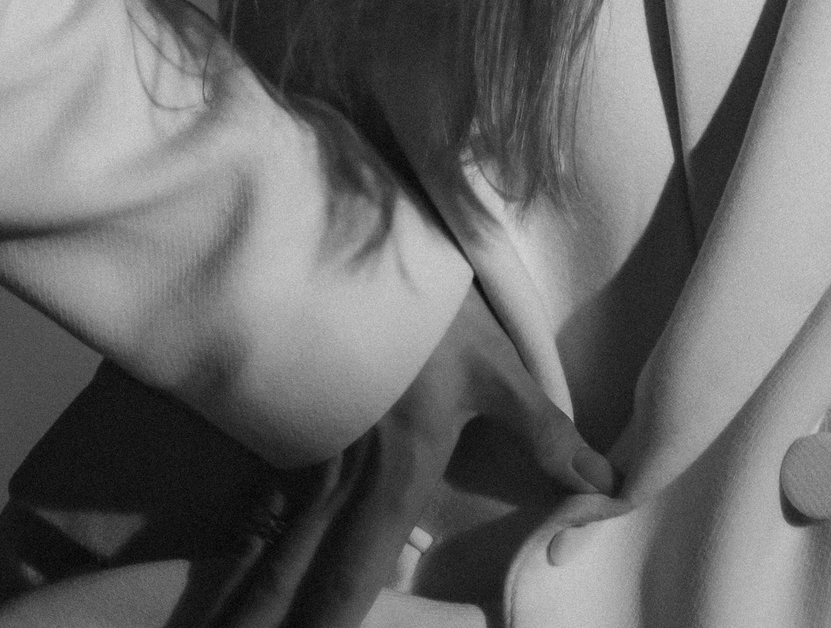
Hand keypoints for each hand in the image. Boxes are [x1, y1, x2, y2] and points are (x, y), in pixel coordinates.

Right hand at [203, 282, 613, 626]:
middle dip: (264, 618)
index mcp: (392, 484)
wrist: (353, 241)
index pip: (351, 582)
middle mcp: (336, 484)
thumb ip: (544, 435)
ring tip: (228, 622)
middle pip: (290, 574)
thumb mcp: (497, 369)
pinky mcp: (283, 420)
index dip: (328, 623)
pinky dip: (250, 531)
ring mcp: (300, 452)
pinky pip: (259, 494)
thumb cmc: (430, 313)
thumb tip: (602, 485)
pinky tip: (242, 552)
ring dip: (253, 587)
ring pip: (267, 539)